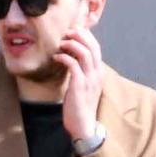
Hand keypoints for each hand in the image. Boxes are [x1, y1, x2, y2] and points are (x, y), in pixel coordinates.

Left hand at [51, 28, 106, 149]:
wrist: (83, 125)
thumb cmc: (80, 105)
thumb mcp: (85, 85)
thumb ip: (82, 71)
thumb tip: (71, 56)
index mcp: (99, 72)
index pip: (96, 47)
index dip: (85, 35)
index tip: (73, 30)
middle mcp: (97, 74)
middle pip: (92, 46)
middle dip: (79, 35)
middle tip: (66, 33)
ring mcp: (89, 79)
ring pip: (84, 53)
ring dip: (71, 44)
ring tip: (60, 43)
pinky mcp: (79, 86)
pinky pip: (73, 65)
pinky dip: (64, 57)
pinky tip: (56, 57)